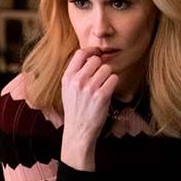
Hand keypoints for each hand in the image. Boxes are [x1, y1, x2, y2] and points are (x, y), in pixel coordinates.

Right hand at [60, 48, 118, 170]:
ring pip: (106, 69)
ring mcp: (90, 88)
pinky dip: (113, 83)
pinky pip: (114, 79)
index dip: (91, 51)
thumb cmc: (76, 108)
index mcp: (67, 77)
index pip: (80, 53)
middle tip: (101, 76)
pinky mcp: (102, 96)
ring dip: (108, 75)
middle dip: (101, 66)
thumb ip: (75, 73)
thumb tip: (89, 56)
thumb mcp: (68, 89)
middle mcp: (77, 81)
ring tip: (104, 85)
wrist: (79, 129)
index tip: (97, 54)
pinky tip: (108, 90)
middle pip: (96, 60)